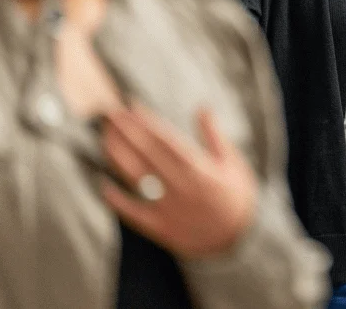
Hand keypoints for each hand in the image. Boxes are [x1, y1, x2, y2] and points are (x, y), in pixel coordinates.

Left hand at [102, 106, 256, 258]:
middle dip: (126, 131)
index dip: (146, 121)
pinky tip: (103, 184)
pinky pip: (133, 214)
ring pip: (136, 178)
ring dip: (117, 156)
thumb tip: (202, 108)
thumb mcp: (233, 163)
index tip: (131, 106)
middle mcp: (181, 186)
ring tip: (104, 138)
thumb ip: (214, 135)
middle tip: (109, 114)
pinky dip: (117, 200)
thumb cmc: (238, 196)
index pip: (165, 139)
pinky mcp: (161, 228)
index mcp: (199, 168)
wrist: (241, 239)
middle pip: (146, 154)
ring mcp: (169, 208)